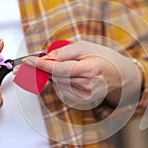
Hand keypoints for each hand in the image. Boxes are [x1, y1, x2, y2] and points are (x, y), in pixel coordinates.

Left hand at [22, 41, 141, 105]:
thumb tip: (47, 57)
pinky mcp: (83, 100)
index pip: (59, 69)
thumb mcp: (86, 47)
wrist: (120, 76)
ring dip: (54, 75)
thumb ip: (65, 51)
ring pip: (58, 84)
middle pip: (56, 77)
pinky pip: (63, 89)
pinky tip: (70, 75)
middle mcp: (87, 86)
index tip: (27, 61)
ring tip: (65, 66)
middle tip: (34, 63)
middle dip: (44, 69)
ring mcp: (85, 95)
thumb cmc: (104, 58)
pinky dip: (61, 81)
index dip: (41, 65)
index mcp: (89, 70)